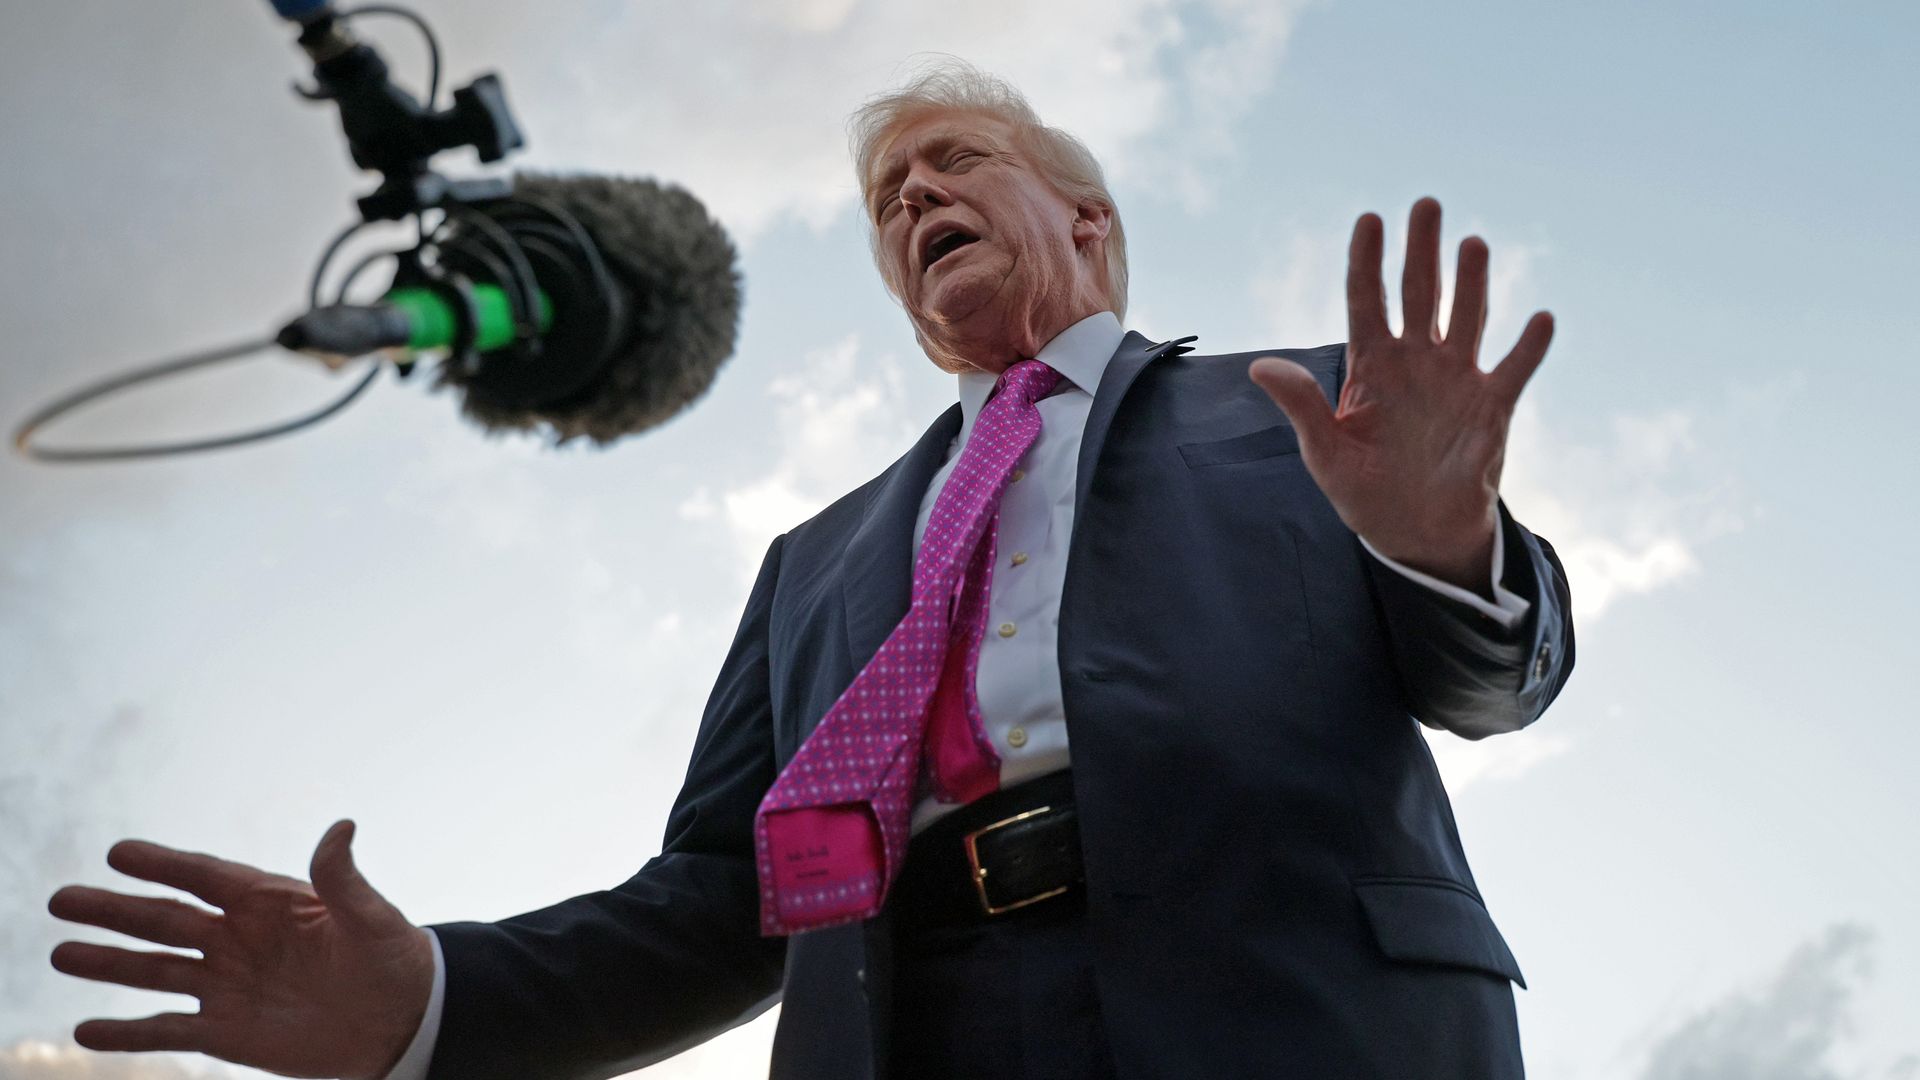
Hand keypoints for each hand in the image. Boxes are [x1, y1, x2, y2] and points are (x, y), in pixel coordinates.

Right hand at [48, 820, 433, 1079]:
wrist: (401, 1021)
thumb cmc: (391, 959)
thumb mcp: (372, 918)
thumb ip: (345, 879)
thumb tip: (342, 826)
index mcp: (268, 902)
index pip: (205, 877)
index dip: (164, 865)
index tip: (119, 853)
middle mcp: (237, 939)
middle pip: (165, 920)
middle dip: (115, 911)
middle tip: (62, 899)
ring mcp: (227, 985)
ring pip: (156, 971)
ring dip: (109, 964)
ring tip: (60, 954)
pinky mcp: (226, 1032)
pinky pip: (168, 1030)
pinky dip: (127, 1032)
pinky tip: (86, 1029)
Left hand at [1249, 197, 1553, 594]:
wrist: (1413, 531)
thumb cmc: (1364, 489)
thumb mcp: (1323, 453)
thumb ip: (1301, 406)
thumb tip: (1260, 366)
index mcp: (1371, 365)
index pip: (1366, 300)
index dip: (1367, 261)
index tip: (1369, 219)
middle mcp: (1415, 360)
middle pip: (1419, 294)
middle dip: (1421, 251)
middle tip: (1426, 204)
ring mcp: (1455, 378)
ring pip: (1465, 318)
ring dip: (1470, 283)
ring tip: (1472, 244)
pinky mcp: (1491, 407)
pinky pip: (1513, 370)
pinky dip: (1528, 347)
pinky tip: (1541, 319)